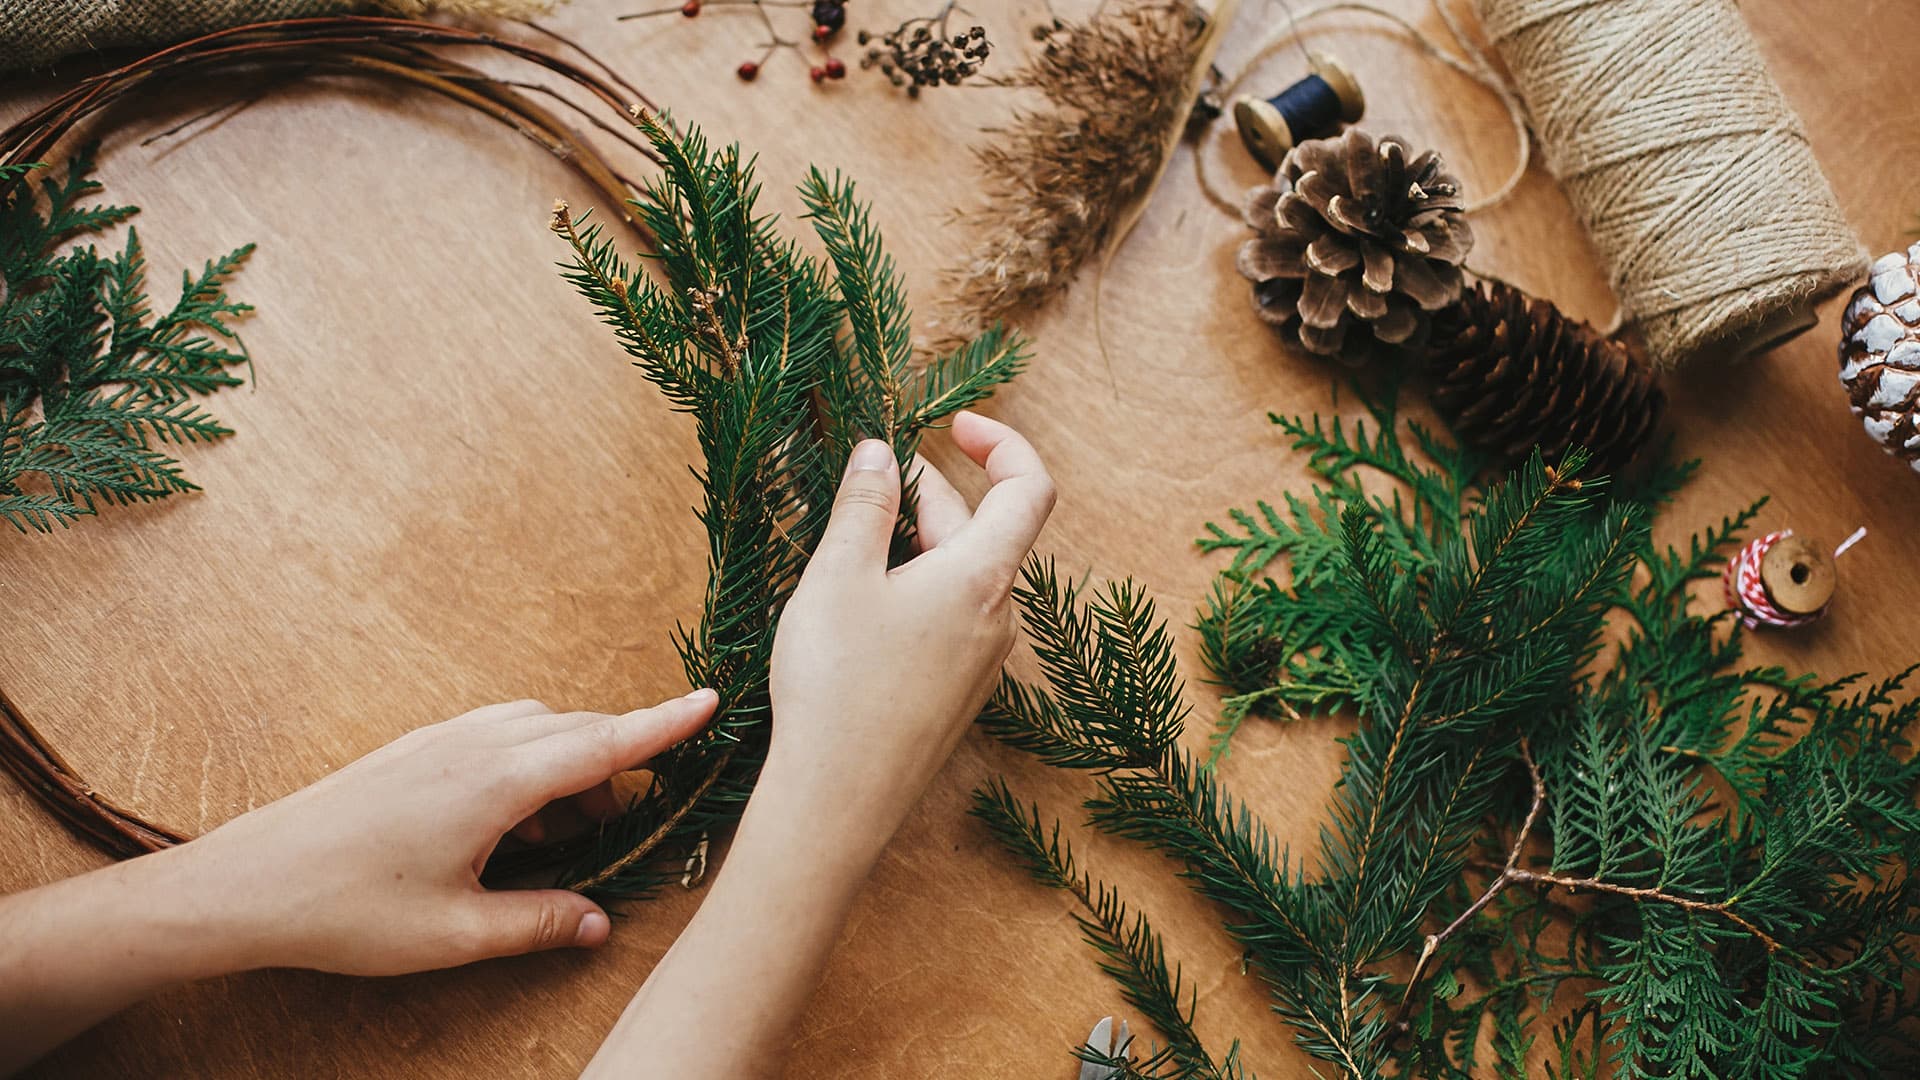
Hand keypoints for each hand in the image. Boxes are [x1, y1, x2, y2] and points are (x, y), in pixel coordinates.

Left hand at [156, 692, 716, 975]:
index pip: (605, 743)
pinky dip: (528, 765)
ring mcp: (442, 738)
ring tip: (561, 835)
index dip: (663, 725)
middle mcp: (476, 744)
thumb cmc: (348, 907)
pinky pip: (498, 735)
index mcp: (499, 781)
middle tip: (624, 821)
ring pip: (537, 729)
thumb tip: (599, 923)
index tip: (712, 701)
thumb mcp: (457, 933)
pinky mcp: (417, 749)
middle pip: (577, 731)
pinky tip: (511, 823)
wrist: (248, 881)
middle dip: (615, 764)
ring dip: (568, 766)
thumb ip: (540, 922)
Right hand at [763, 411, 1054, 848]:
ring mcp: (983, 663)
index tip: (954, 424)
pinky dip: (916, 589)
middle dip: (928, 493)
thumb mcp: (839, 577)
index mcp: (984, 578)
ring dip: (916, 544)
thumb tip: (880, 452)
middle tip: (864, 479)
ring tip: (850, 542)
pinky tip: (859, 603)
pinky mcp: (957, 694)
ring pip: (961, 577)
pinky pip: (950, 620)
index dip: (1002, 443)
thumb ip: (865, 505)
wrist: (838, 803)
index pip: (1030, 488)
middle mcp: (1000, 619)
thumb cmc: (837, 684)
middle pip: (983, 531)